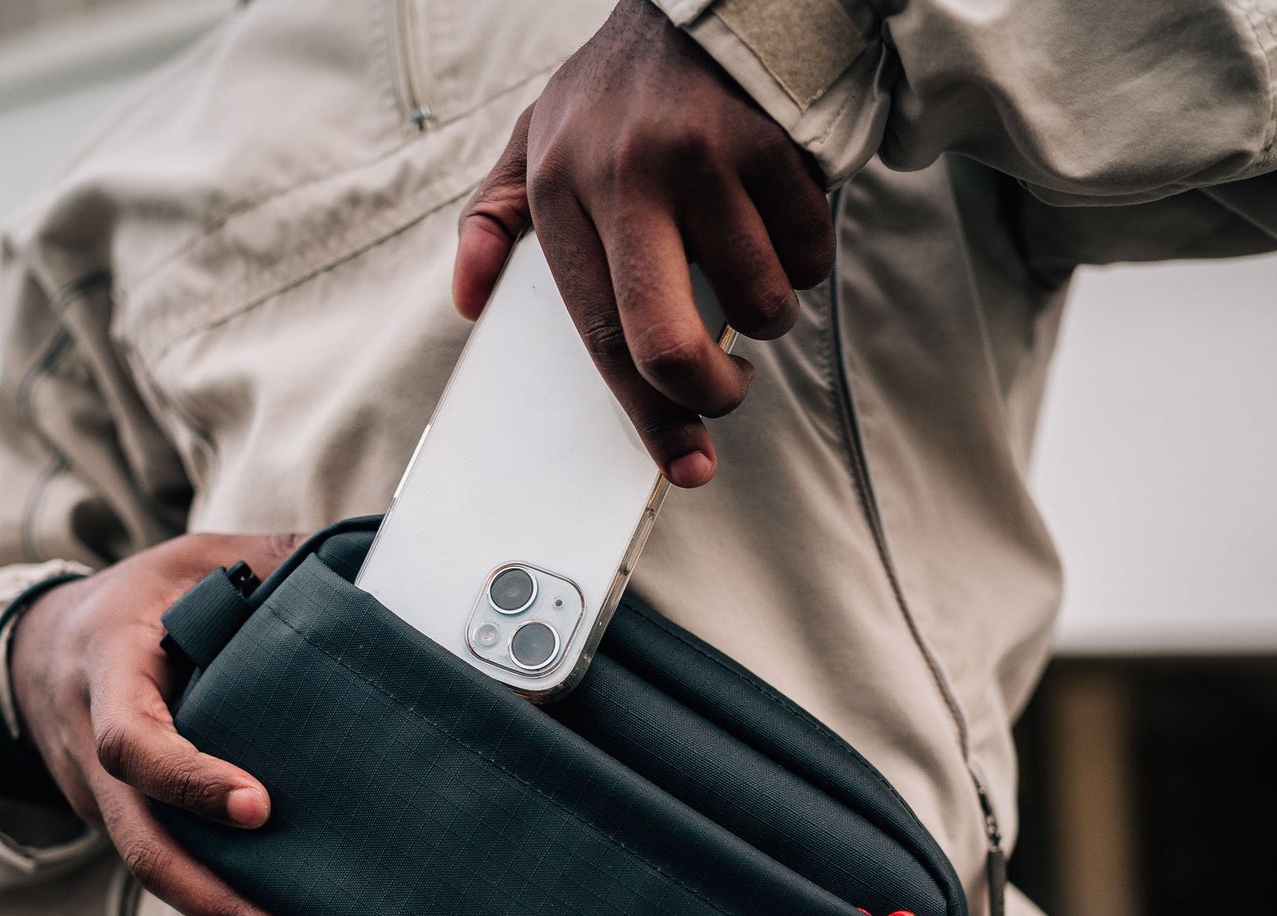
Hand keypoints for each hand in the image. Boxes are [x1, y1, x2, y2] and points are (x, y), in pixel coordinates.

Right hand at [10, 533, 351, 915]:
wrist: (45, 646)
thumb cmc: (140, 601)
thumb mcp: (195, 561)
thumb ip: (271, 562)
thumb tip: (375, 562)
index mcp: (110, 674)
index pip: (133, 739)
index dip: (188, 779)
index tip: (258, 808)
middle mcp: (98, 750)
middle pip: (145, 845)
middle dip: (218, 901)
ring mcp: (108, 799)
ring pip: (159, 875)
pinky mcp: (131, 823)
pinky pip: (175, 869)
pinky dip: (231, 907)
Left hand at [453, 0, 833, 486]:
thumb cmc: (615, 91)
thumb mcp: (535, 141)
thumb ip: (494, 219)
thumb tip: (469, 300)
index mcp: (560, 192)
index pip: (600, 335)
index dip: (646, 416)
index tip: (682, 463)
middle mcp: (623, 178)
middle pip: (666, 339)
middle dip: (709, 395)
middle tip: (728, 394)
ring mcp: (702, 156)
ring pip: (758, 299)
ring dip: (770, 316)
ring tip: (754, 280)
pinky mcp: (769, 140)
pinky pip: (808, 247)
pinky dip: (807, 260)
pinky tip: (783, 230)